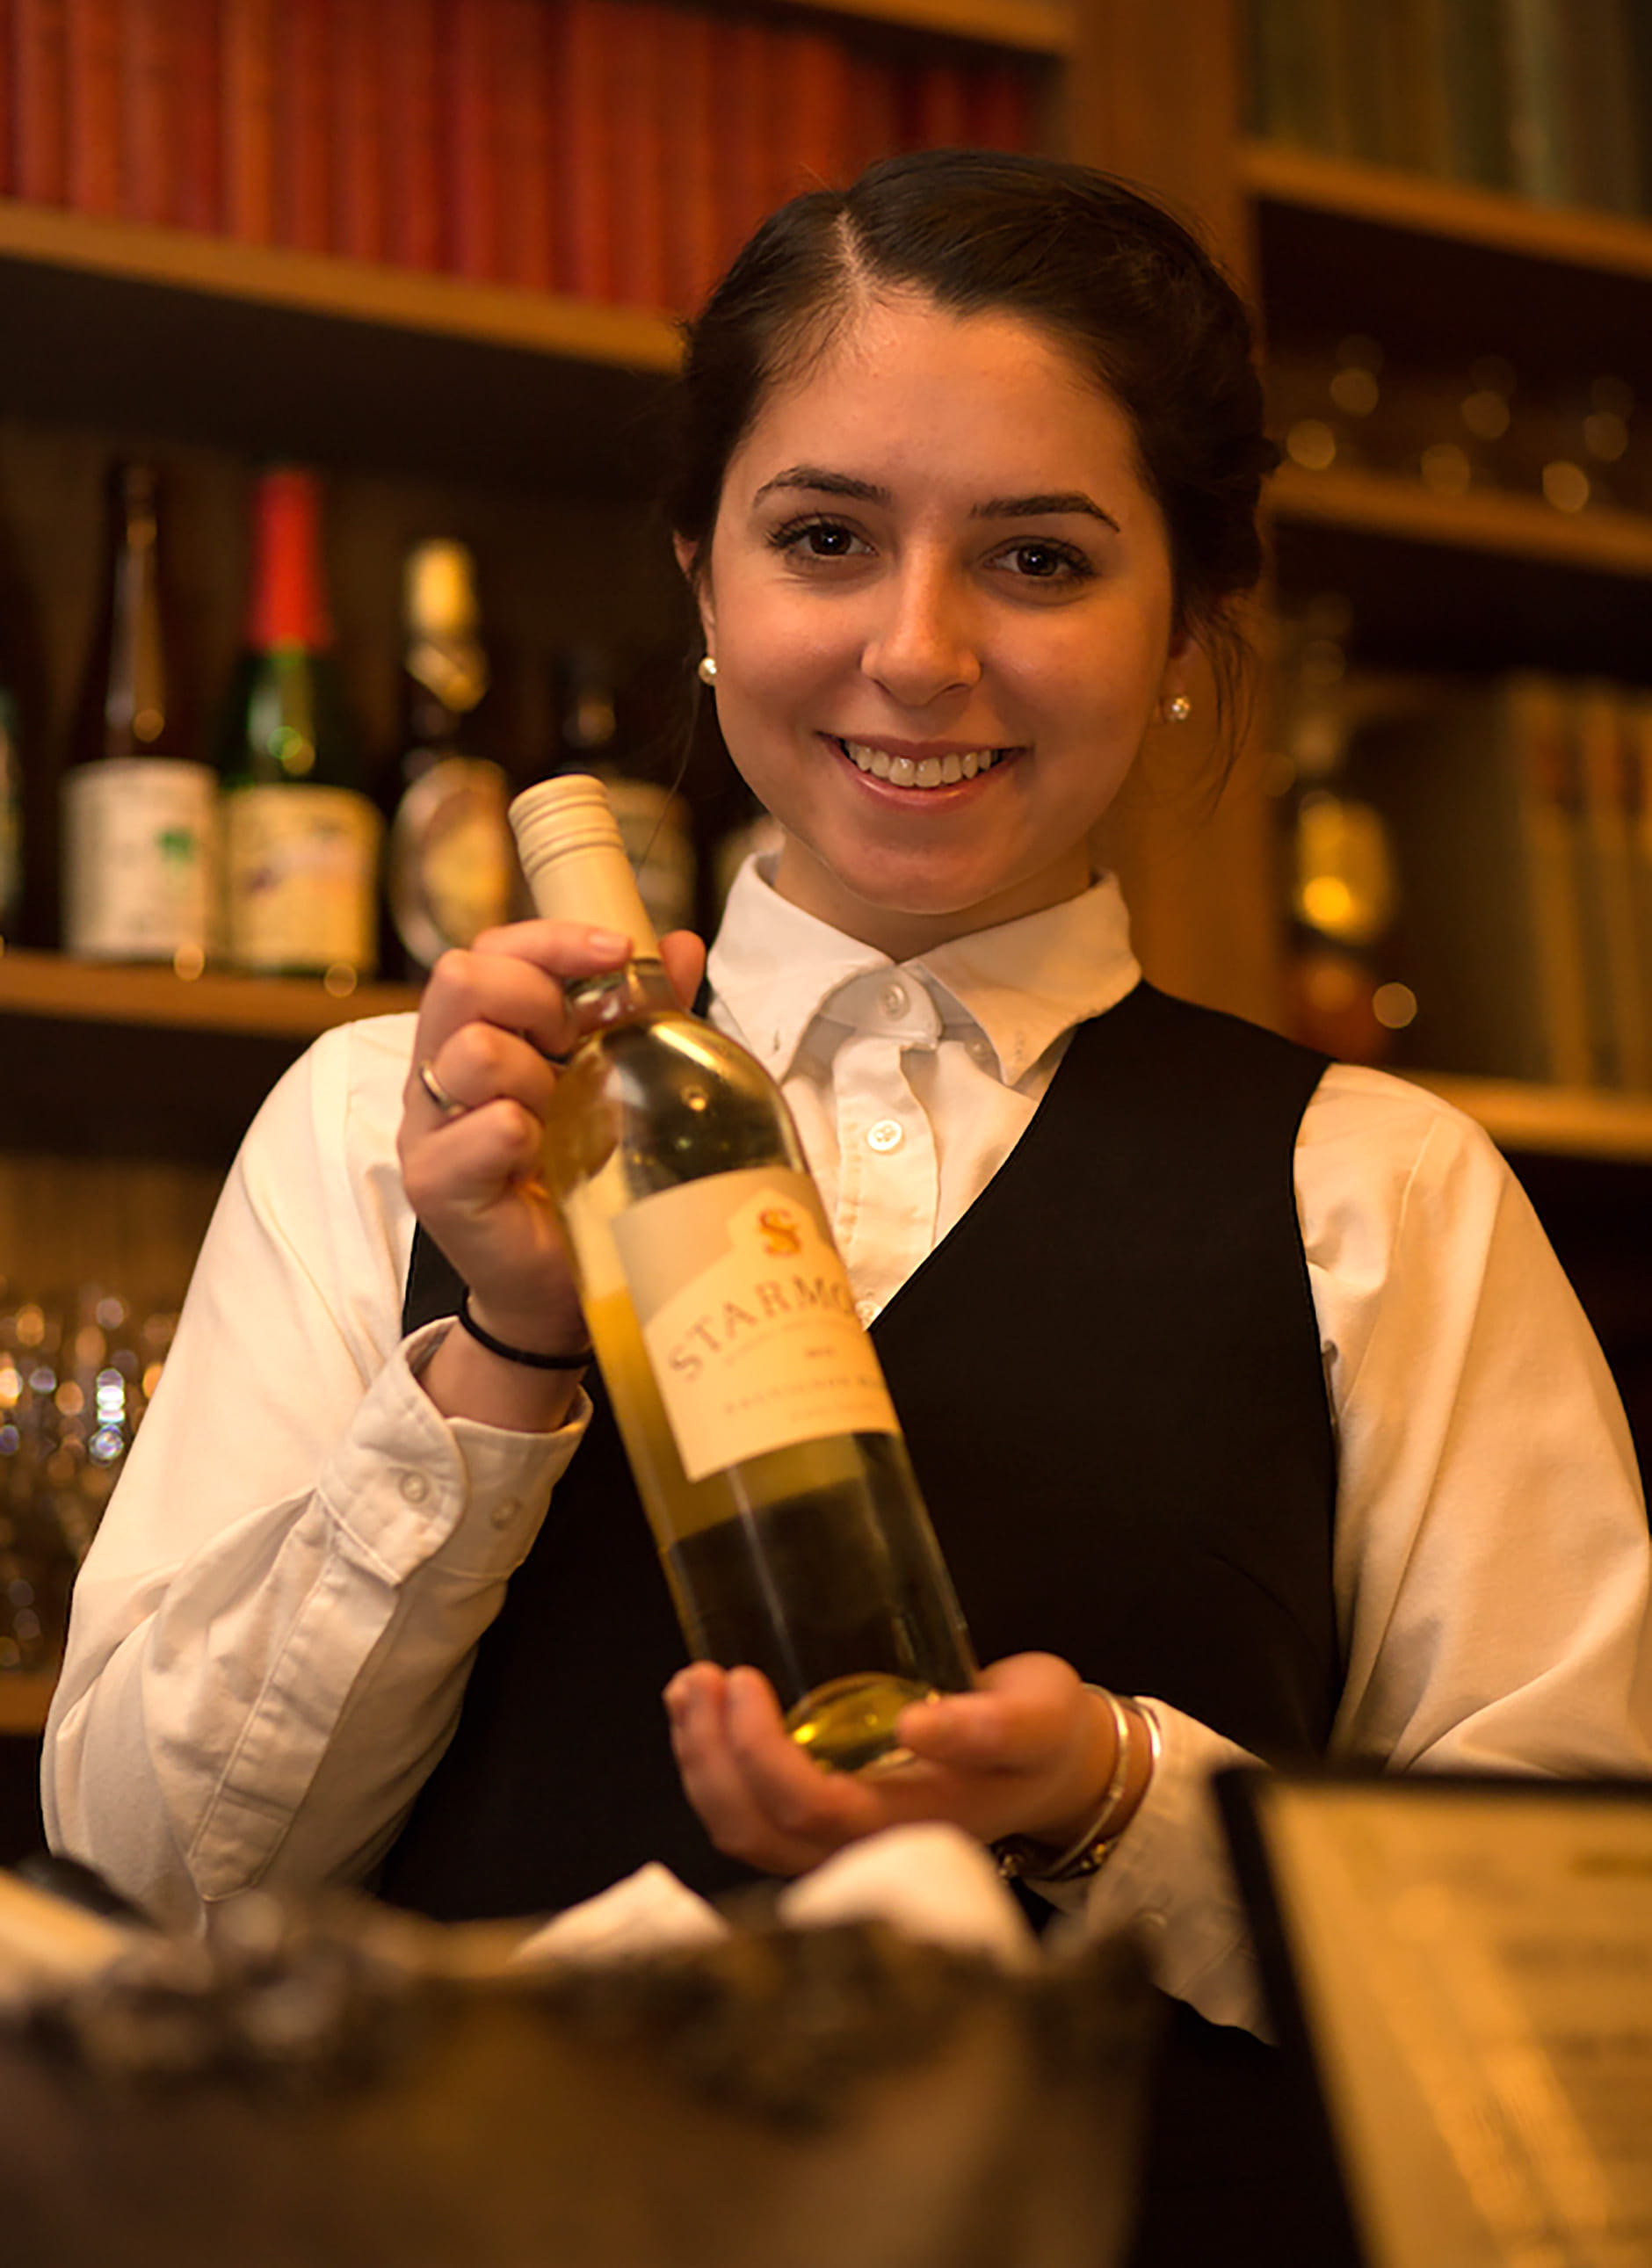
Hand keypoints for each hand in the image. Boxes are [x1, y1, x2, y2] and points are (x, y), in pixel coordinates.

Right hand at [398, 919, 706, 1355]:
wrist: (563, 1288)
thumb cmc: (582, 1179)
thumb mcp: (618, 1081)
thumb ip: (641, 1012)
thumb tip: (678, 945)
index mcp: (476, 1033)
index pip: (490, 950)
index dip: (551, 940)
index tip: (618, 950)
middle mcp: (438, 1070)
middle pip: (461, 979)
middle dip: (538, 998)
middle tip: (578, 1047)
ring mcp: (428, 1127)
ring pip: (473, 1052)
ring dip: (537, 1078)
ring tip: (561, 1120)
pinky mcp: (434, 1183)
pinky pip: (485, 1129)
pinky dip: (526, 1137)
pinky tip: (544, 1162)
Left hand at [665, 1652, 1134, 1877]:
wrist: (1058, 1767)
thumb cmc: (1045, 1740)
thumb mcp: (1035, 1720)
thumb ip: (986, 1726)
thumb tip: (916, 1726)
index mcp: (909, 1825)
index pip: (808, 1809)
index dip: (759, 1753)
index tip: (744, 1679)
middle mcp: (865, 1845)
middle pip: (755, 1832)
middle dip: (710, 1759)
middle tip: (697, 1680)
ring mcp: (843, 1839)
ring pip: (745, 1832)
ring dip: (701, 1764)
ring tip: (688, 1690)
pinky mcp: (829, 1817)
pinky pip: (753, 1816)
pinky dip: (716, 1770)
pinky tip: (706, 1717)